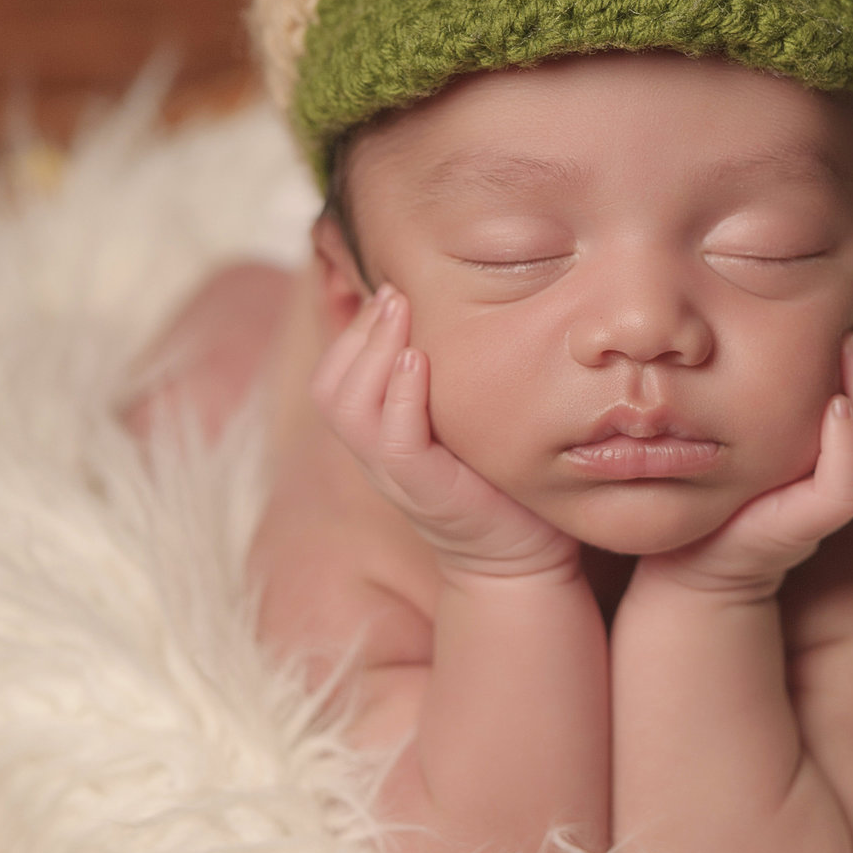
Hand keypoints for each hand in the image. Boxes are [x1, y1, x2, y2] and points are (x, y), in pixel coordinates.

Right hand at [310, 286, 579, 579]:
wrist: (523, 562)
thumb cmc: (503, 485)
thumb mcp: (468, 422)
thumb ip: (451, 380)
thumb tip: (462, 311)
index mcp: (379, 436)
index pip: (336, 375)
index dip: (355, 329)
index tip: (393, 289)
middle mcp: (376, 454)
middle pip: (328, 386)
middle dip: (357, 330)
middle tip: (394, 292)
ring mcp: (394, 476)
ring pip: (347, 406)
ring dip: (371, 351)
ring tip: (400, 312)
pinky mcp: (423, 492)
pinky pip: (391, 440)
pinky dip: (399, 396)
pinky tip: (419, 361)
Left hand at [646, 317, 852, 599]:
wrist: (691, 555)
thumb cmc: (725, 477)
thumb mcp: (762, 421)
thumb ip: (790, 384)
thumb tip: (796, 315)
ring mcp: (836, 500)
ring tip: (850, 350)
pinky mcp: (809, 524)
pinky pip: (850, 485)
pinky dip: (850, 443)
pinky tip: (835, 406)